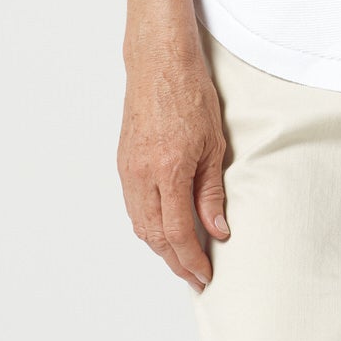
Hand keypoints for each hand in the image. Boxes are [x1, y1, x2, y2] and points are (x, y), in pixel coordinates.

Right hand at [118, 35, 231, 289]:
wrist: (158, 64)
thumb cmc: (190, 95)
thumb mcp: (213, 145)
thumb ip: (211, 192)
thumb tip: (217, 231)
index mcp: (169, 171)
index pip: (178, 233)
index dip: (191, 261)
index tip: (204, 276)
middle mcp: (142, 176)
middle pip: (154, 237)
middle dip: (175, 262)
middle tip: (195, 277)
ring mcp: (128, 170)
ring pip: (140, 225)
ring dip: (160, 247)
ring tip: (182, 259)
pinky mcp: (123, 163)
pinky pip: (133, 207)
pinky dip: (148, 225)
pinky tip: (164, 229)